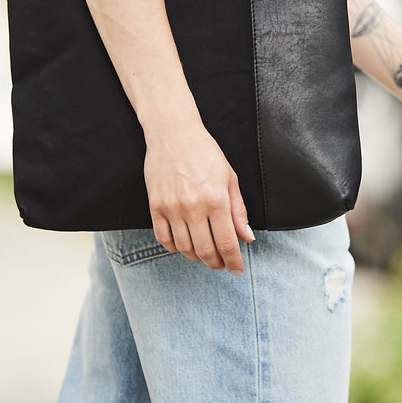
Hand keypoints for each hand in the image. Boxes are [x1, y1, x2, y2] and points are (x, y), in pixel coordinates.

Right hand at [144, 122, 254, 272]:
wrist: (173, 133)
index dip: (233, 262)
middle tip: (221, 265)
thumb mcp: (229, 178)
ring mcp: (172, 208)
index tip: (236, 269)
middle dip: (216, 264)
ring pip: (184, 248)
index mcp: (217, 199)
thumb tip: (246, 238)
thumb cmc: (205, 152)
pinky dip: (174, 248)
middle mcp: (194, 207)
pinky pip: (164, 238)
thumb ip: (238, 210)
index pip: (227, 243)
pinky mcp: (155, 206)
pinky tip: (183, 245)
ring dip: (196, 257)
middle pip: (205, 251)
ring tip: (204, 255)